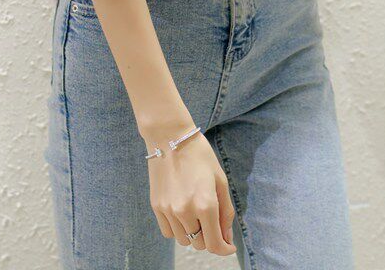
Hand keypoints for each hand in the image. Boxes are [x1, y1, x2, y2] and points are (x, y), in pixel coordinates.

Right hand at [144, 123, 236, 255]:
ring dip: (193, 233)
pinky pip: (168, 232)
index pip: (215, 244)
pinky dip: (177, 229)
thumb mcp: (220, 180)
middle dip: (210, 237)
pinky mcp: (156, 206)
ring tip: (196, 211)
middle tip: (213, 220)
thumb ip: (225, 212)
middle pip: (200, 243)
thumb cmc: (199, 155)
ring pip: (183, 240)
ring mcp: (168, 210)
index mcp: (206, 204)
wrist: (169, 136)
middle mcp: (185, 211)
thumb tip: (226, 238)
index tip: (228, 245)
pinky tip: (182, 212)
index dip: (224, 249)